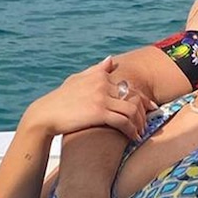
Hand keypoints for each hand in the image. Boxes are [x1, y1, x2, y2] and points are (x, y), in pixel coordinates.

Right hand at [22, 56, 152, 140]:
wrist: (45, 115)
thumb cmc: (61, 99)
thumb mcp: (77, 79)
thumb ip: (96, 70)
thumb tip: (111, 59)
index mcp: (100, 75)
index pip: (130, 87)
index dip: (143, 99)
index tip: (152, 109)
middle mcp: (102, 84)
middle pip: (134, 97)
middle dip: (144, 112)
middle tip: (148, 124)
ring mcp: (101, 97)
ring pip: (132, 110)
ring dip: (139, 124)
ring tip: (140, 133)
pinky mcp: (99, 112)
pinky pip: (123, 121)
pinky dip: (131, 131)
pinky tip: (133, 138)